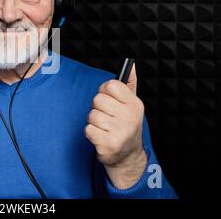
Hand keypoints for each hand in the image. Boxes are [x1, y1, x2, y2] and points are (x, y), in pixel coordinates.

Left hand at [85, 64, 147, 188]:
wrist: (127, 156)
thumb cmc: (125, 126)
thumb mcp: (131, 105)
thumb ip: (129, 84)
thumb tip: (130, 66)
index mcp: (135, 104)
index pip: (111, 85)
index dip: (104, 91)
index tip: (108, 99)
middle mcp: (129, 117)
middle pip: (98, 100)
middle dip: (97, 108)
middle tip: (106, 117)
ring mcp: (120, 131)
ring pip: (92, 115)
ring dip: (94, 122)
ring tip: (104, 128)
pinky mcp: (109, 144)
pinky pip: (88, 129)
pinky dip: (91, 133)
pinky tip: (101, 137)